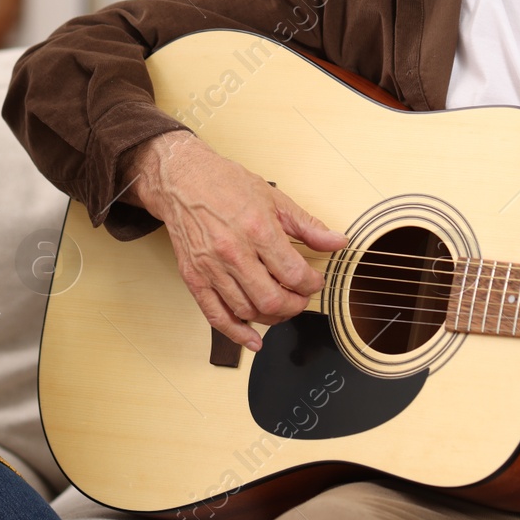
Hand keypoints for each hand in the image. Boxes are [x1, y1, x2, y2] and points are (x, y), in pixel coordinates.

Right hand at [127, 130, 348, 350]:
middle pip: (272, 299)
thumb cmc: (225, 184)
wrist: (182, 180)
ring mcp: (211, 267)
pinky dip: (236, 334)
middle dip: (294, 305)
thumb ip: (308, 225)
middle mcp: (233, 252)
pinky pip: (216, 316)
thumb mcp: (274, 198)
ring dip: (271, 317)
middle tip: (301, 298)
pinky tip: (252, 339)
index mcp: (257, 229)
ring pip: (247, 311)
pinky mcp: (194, 277)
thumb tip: (337, 241)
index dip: (311, 284)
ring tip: (281, 307)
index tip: (315, 281)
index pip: (293, 273)